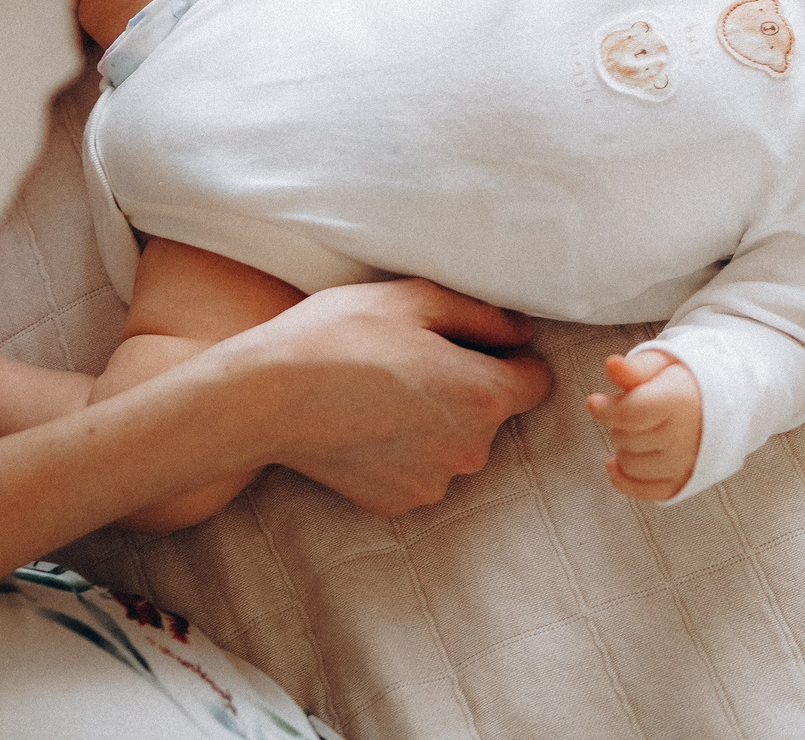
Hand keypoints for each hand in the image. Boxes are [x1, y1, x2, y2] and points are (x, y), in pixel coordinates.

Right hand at [230, 279, 551, 515]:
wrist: (267, 397)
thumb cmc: (341, 335)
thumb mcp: (416, 299)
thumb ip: (483, 316)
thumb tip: (522, 334)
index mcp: (484, 396)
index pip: (537, 381)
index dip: (508, 357)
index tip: (469, 344)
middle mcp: (471, 450)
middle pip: (492, 415)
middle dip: (465, 388)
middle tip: (410, 360)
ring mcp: (434, 484)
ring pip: (454, 444)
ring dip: (434, 422)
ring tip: (381, 391)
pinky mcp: (397, 504)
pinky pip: (418, 471)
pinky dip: (401, 451)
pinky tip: (364, 424)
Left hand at [584, 351, 700, 502]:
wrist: (724, 404)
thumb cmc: (686, 381)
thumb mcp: (663, 363)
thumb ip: (635, 367)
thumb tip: (611, 365)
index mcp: (680, 401)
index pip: (631, 414)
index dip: (606, 409)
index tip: (593, 402)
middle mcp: (685, 437)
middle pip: (626, 438)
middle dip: (619, 423)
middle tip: (633, 410)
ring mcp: (685, 464)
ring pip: (630, 465)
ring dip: (623, 448)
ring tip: (635, 431)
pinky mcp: (682, 482)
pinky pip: (643, 491)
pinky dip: (624, 480)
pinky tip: (615, 464)